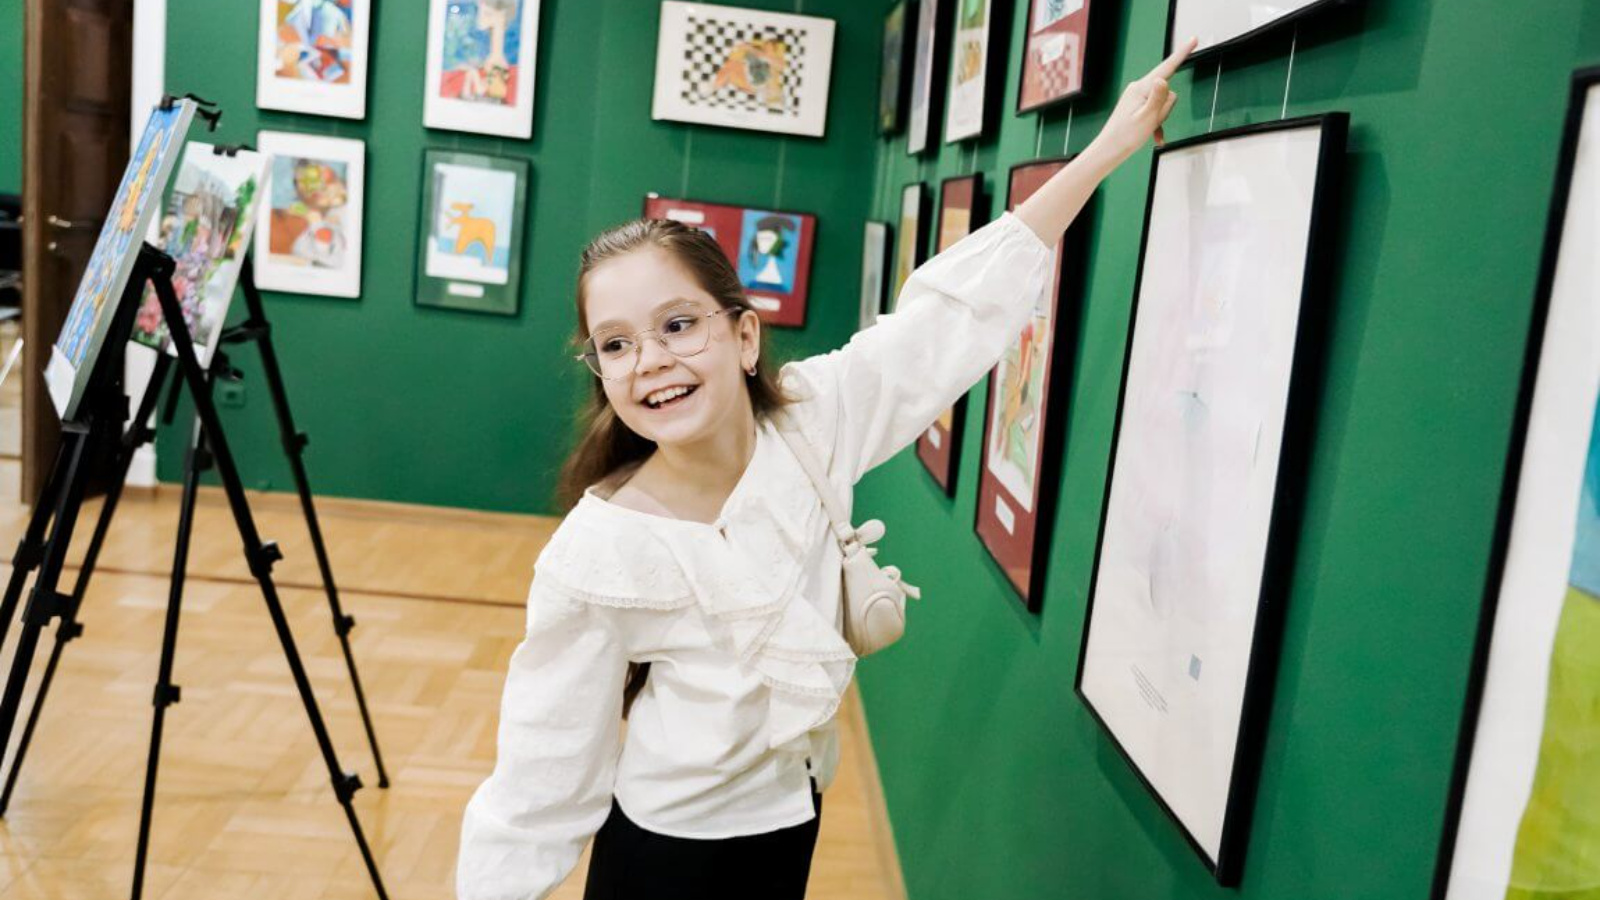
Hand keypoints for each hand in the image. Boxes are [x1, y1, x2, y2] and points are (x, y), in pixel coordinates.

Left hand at [1089, 38, 1196, 164]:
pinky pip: (1155, 111)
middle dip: (1166, 108)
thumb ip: (1158, 98)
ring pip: (1163, 103)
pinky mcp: (1137, 105)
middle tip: (1152, 123)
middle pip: (1167, 91)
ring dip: (1160, 118)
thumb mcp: (1147, 117)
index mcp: (1141, 88)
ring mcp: (1137, 96)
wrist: (1109, 150)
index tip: (1194, 39)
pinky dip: (1156, 124)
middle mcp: (1138, 88)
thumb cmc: (1126, 136)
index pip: (1167, 67)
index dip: (1182, 53)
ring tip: (1147, 128)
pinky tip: (1154, 137)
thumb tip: (1162, 79)